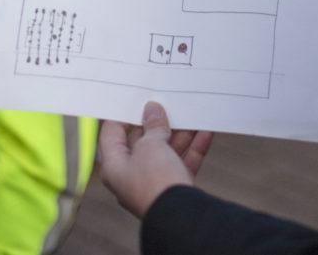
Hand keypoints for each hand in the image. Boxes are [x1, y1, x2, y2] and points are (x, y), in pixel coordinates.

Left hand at [97, 102, 213, 219]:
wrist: (182, 217)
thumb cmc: (155, 181)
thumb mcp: (151, 146)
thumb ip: (153, 127)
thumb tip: (152, 110)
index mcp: (114, 166)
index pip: (111, 134)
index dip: (121, 115)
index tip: (133, 99)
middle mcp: (131, 176)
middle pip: (142, 143)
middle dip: (156, 124)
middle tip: (166, 103)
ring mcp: (155, 183)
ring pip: (166, 152)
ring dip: (179, 133)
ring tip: (190, 114)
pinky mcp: (175, 189)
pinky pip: (183, 163)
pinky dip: (194, 148)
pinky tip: (206, 131)